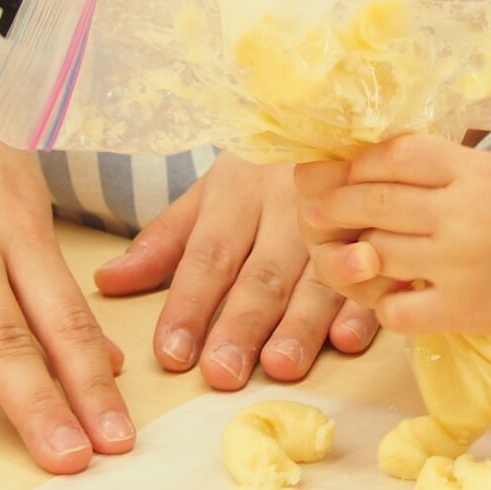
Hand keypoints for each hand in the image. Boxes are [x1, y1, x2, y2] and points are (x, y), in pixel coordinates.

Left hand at [94, 152, 377, 387]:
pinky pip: (375, 272)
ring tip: (280, 367)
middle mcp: (290, 207)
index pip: (209, 254)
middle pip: (263, 273)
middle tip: (222, 373)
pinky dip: (363, 306)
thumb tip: (107, 281)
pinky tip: (348, 340)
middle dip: (242, 324)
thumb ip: (165, 240)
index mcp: (240, 191)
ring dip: (301, 325)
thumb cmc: (269, 169)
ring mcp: (342, 220)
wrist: (348, 116)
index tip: (171, 353)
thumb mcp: (213, 192)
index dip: (190, 304)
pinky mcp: (383, 236)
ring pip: (319, 279)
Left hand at [295, 135, 490, 337]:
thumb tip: (398, 155)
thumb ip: (463, 161)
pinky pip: (397, 310)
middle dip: (335, 205)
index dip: (358, 162)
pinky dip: (381, 304)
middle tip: (314, 209)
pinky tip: (386, 296)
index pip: (396, 156)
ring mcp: (460, 266)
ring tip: (336, 251)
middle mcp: (463, 215)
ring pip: (376, 255)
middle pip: (375, 202)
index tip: (340, 170)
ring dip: (347, 254)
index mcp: (477, 172)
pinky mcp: (463, 311)